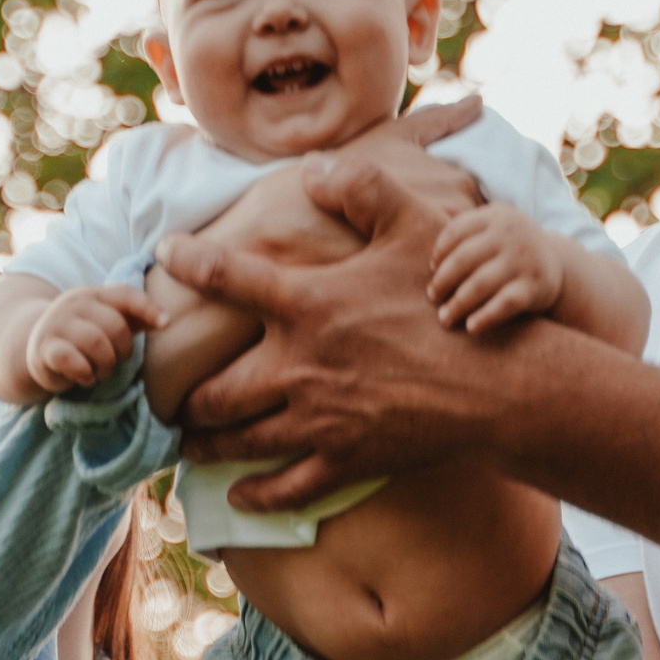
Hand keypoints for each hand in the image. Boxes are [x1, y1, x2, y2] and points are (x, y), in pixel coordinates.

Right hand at [25, 284, 162, 392]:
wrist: (37, 347)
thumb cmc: (84, 335)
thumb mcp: (108, 321)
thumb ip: (135, 318)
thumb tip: (166, 320)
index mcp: (94, 294)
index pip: (125, 294)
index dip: (148, 308)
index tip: (166, 324)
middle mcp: (74, 303)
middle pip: (115, 325)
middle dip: (123, 350)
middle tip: (117, 361)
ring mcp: (57, 324)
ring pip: (95, 342)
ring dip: (106, 364)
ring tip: (102, 371)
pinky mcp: (44, 348)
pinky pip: (72, 360)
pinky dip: (85, 373)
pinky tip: (86, 377)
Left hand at [154, 145, 509, 509]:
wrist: (497, 386)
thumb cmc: (453, 304)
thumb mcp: (415, 229)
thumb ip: (363, 190)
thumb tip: (315, 166)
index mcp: (309, 304)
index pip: (227, 277)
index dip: (187, 263)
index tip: (163, 257)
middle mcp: (300, 366)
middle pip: (214, 389)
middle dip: (184, 395)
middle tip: (167, 394)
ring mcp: (319, 420)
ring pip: (238, 440)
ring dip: (205, 443)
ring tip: (188, 441)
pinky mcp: (344, 461)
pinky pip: (283, 488)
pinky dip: (252, 494)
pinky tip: (234, 494)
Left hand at [428, 203, 565, 334]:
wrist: (556, 265)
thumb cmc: (509, 249)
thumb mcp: (493, 227)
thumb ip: (463, 227)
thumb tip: (415, 227)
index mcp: (496, 215)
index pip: (455, 233)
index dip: (439, 253)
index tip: (431, 270)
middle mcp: (511, 234)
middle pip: (463, 259)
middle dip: (443, 281)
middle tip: (432, 297)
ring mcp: (524, 260)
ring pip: (479, 284)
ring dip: (457, 304)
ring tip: (444, 318)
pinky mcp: (534, 287)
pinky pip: (504, 305)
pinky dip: (485, 317)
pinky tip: (471, 327)